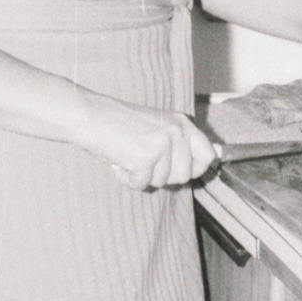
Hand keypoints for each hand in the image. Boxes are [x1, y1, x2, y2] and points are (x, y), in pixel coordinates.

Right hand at [82, 99, 216, 188]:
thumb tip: (210, 160)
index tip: (180, 171)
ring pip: (162, 181)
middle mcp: (176, 132)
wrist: (90, 117)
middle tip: (143, 159)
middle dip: (163, 175)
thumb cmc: (119, 125)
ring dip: (143, 175)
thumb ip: (180, 142)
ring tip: (129, 156)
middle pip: (185, 175)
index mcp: (181, 123)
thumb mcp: (157, 126)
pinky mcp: (146, 157)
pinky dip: (128, 178)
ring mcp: (162, 144)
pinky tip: (119, 161)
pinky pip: (142, 183)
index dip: (196, 170)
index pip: (208, 155)